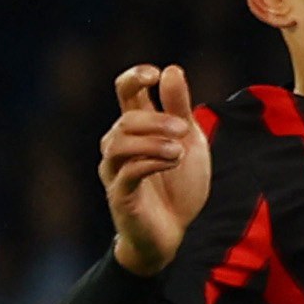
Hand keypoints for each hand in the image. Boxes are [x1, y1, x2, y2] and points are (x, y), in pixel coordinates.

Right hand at [101, 64, 210, 276]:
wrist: (174, 234)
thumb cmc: (178, 187)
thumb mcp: (188, 142)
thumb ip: (180, 108)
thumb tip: (172, 69)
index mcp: (136, 128)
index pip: (124, 91)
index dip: (134, 77)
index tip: (155, 74)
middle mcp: (118, 146)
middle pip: (126, 119)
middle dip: (156, 119)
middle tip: (184, 128)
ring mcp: (115, 171)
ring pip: (119, 143)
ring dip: (152, 141)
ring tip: (180, 149)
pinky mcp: (120, 196)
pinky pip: (126, 173)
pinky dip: (150, 162)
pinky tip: (173, 161)